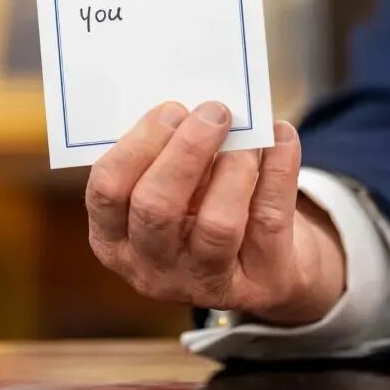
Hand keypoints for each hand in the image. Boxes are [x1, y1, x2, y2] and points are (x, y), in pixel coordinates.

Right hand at [85, 101, 346, 324]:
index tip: (171, 109)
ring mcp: (204, 284)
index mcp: (114, 239)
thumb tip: (194, 104)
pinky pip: (269, 220)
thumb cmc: (201, 208)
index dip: (139, 144)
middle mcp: (151, 270)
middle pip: (156, 208)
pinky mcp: (260, 283)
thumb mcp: (169, 188)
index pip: (107, 191)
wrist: (261, 265)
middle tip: (213, 111)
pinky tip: (282, 136)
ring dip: (234, 165)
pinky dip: (279, 169)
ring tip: (246, 134)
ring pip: (217, 224)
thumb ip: (166, 152)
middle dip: (186, 150)